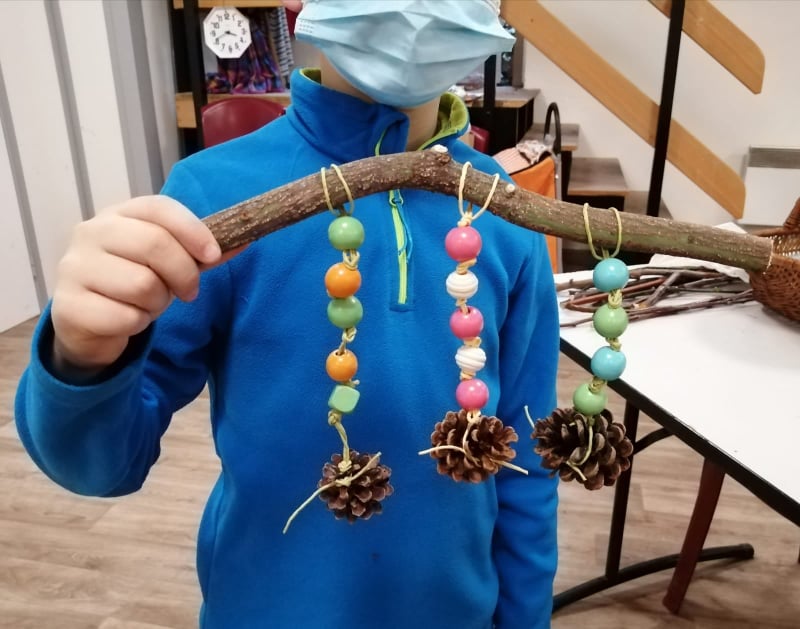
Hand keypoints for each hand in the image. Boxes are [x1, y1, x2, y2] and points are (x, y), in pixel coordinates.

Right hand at [50, 196, 222, 375]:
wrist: (89, 323)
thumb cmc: (134, 283)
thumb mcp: (169, 263)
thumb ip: (202, 252)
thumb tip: (246, 239)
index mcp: (118, 215)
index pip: (159, 208)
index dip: (192, 229)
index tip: (214, 254)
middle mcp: (91, 233)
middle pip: (154, 244)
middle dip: (183, 274)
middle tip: (188, 292)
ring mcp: (74, 267)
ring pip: (142, 284)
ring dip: (158, 303)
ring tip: (148, 304)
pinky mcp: (69, 305)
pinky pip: (126, 317)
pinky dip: (138, 324)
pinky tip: (128, 320)